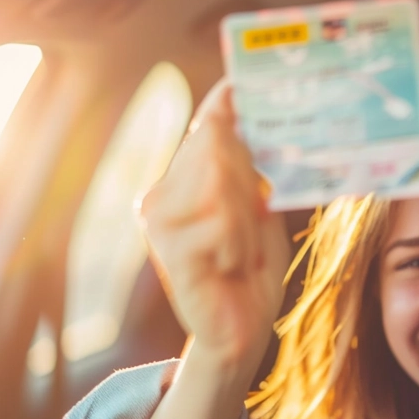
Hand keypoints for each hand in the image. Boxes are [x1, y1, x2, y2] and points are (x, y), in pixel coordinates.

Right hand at [138, 79, 292, 377]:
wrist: (240, 336)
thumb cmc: (251, 276)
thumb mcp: (260, 215)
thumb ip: (252, 172)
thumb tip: (253, 118)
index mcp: (182, 184)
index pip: (205, 128)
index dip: (225, 105)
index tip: (243, 83)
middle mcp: (161, 195)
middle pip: (216, 145)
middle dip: (249, 177)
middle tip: (258, 217)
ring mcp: (159, 220)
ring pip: (222, 182)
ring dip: (247, 222)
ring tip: (241, 253)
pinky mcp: (168, 248)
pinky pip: (221, 222)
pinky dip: (240, 246)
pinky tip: (231, 268)